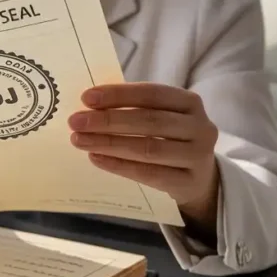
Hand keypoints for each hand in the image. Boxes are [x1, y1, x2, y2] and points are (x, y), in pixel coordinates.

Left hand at [67, 82, 219, 239]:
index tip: (86, 98)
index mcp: (190, 102)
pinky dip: (119, 165)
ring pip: (148, 149)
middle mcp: (200, 127)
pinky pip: (149, 174)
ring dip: (109, 143)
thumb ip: (132, 109)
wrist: (199, 179)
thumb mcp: (160, 117)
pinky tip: (96, 158)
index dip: (119, 95)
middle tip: (75, 122)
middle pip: (150, 121)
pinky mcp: (189, 183)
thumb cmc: (170, 139)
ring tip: (80, 140)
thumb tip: (89, 106)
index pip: (152, 94)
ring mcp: (198, 157)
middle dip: (108, 120)